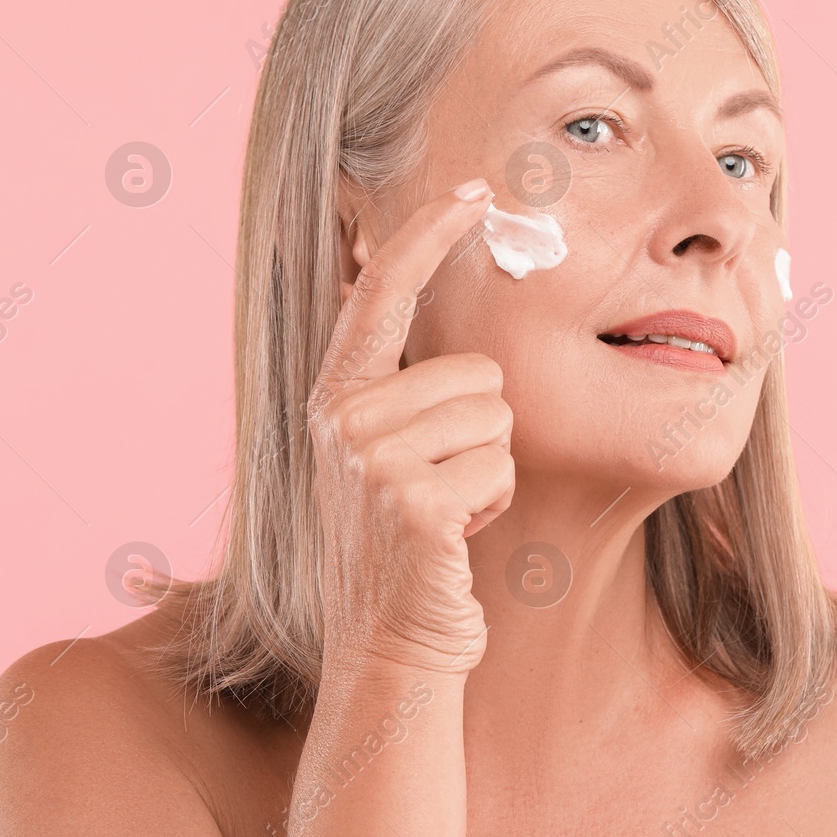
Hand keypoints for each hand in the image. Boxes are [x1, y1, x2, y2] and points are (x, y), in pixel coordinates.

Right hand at [306, 179, 511, 676]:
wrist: (391, 648)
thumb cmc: (406, 550)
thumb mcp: (381, 456)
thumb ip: (395, 385)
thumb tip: (398, 286)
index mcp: (335, 397)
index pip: (382, 291)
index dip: (427, 233)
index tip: (475, 188)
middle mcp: (342, 418)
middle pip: (480, 372)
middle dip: (484, 431)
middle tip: (441, 490)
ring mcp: (371, 460)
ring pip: (498, 418)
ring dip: (492, 471)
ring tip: (446, 515)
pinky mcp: (410, 501)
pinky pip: (501, 467)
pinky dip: (495, 506)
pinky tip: (455, 540)